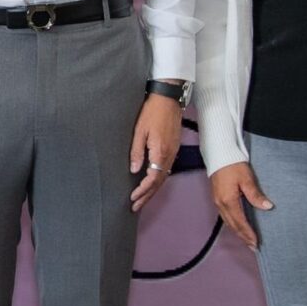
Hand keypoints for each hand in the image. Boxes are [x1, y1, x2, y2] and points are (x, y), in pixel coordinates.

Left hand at [127, 92, 182, 211]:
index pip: (152, 179)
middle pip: (159, 182)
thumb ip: (137, 152)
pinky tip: (152, 183)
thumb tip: (134, 170)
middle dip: (147, 196)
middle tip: (136, 207)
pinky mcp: (173, 148)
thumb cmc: (152, 111)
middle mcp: (169, 155)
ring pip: (163, 177)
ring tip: (142, 199)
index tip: (133, 198)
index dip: (142, 191)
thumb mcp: (139, 131)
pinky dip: (158, 179)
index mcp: (160, 152)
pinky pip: (166, 169)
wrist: (168, 98)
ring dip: (153, 190)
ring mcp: (173, 152)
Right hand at [209, 161, 271, 249]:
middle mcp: (221, 204)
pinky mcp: (217, 198)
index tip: (256, 243)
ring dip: (237, 232)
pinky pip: (225, 216)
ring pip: (228, 222)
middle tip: (253, 247)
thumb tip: (267, 207)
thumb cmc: (233, 164)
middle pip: (233, 225)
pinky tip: (238, 226)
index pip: (240, 222)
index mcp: (228, 200)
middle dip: (243, 237)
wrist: (218, 154)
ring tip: (247, 240)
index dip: (248, 234)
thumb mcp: (246, 178)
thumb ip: (255, 195)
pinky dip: (233, 224)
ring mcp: (217, 201)